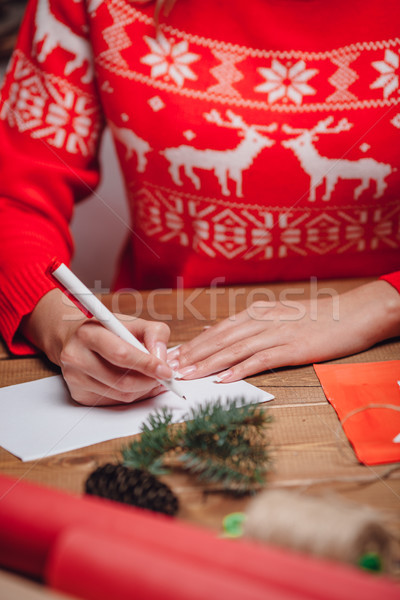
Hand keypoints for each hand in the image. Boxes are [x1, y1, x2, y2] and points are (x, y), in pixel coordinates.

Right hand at [22, 289, 172, 405]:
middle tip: (164, 376)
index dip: (148, 365)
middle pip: (122, 381)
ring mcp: (75, 378)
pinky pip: (115, 402)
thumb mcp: (132, 322)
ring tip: (151, 377)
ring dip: (143, 389)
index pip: (122, 355)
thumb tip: (162, 360)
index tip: (167, 371)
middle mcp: (76, 357)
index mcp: (88, 334)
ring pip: (121, 395)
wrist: (76, 337)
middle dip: (150, 381)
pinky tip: (136, 382)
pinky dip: (132, 394)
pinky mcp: (79, 394)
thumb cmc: (108, 329)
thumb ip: (154, 334)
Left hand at [170, 281, 399, 381]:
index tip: (175, 355)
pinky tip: (224, 380)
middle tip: (172, 368)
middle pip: (220, 339)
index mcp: (256, 313)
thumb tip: (222, 337)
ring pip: (234, 349)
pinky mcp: (291, 348)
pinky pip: (260, 360)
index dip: (195, 344)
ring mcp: (276, 333)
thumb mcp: (277, 316)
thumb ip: (251, 326)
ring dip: (208, 364)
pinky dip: (240, 370)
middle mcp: (261, 320)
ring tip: (188, 376)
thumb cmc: (314, 318)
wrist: (349, 314)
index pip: (218, 330)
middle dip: (193, 355)